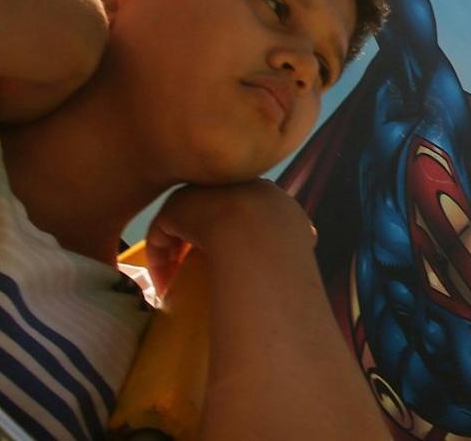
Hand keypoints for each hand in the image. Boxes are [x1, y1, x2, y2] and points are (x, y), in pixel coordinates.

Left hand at [143, 180, 316, 301]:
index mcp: (252, 186)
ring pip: (181, 226)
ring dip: (176, 256)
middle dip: (199, 244)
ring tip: (175, 285)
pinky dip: (160, 261)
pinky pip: (161, 234)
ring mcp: (196, 193)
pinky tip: (164, 285)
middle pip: (205, 215)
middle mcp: (222, 185)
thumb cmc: (282, 236)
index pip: (235, 208)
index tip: (226, 262)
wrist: (257, 230)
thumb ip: (300, 230)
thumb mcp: (301, 229)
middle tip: (195, 275)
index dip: (230, 236)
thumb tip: (310, 237)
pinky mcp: (174, 206)